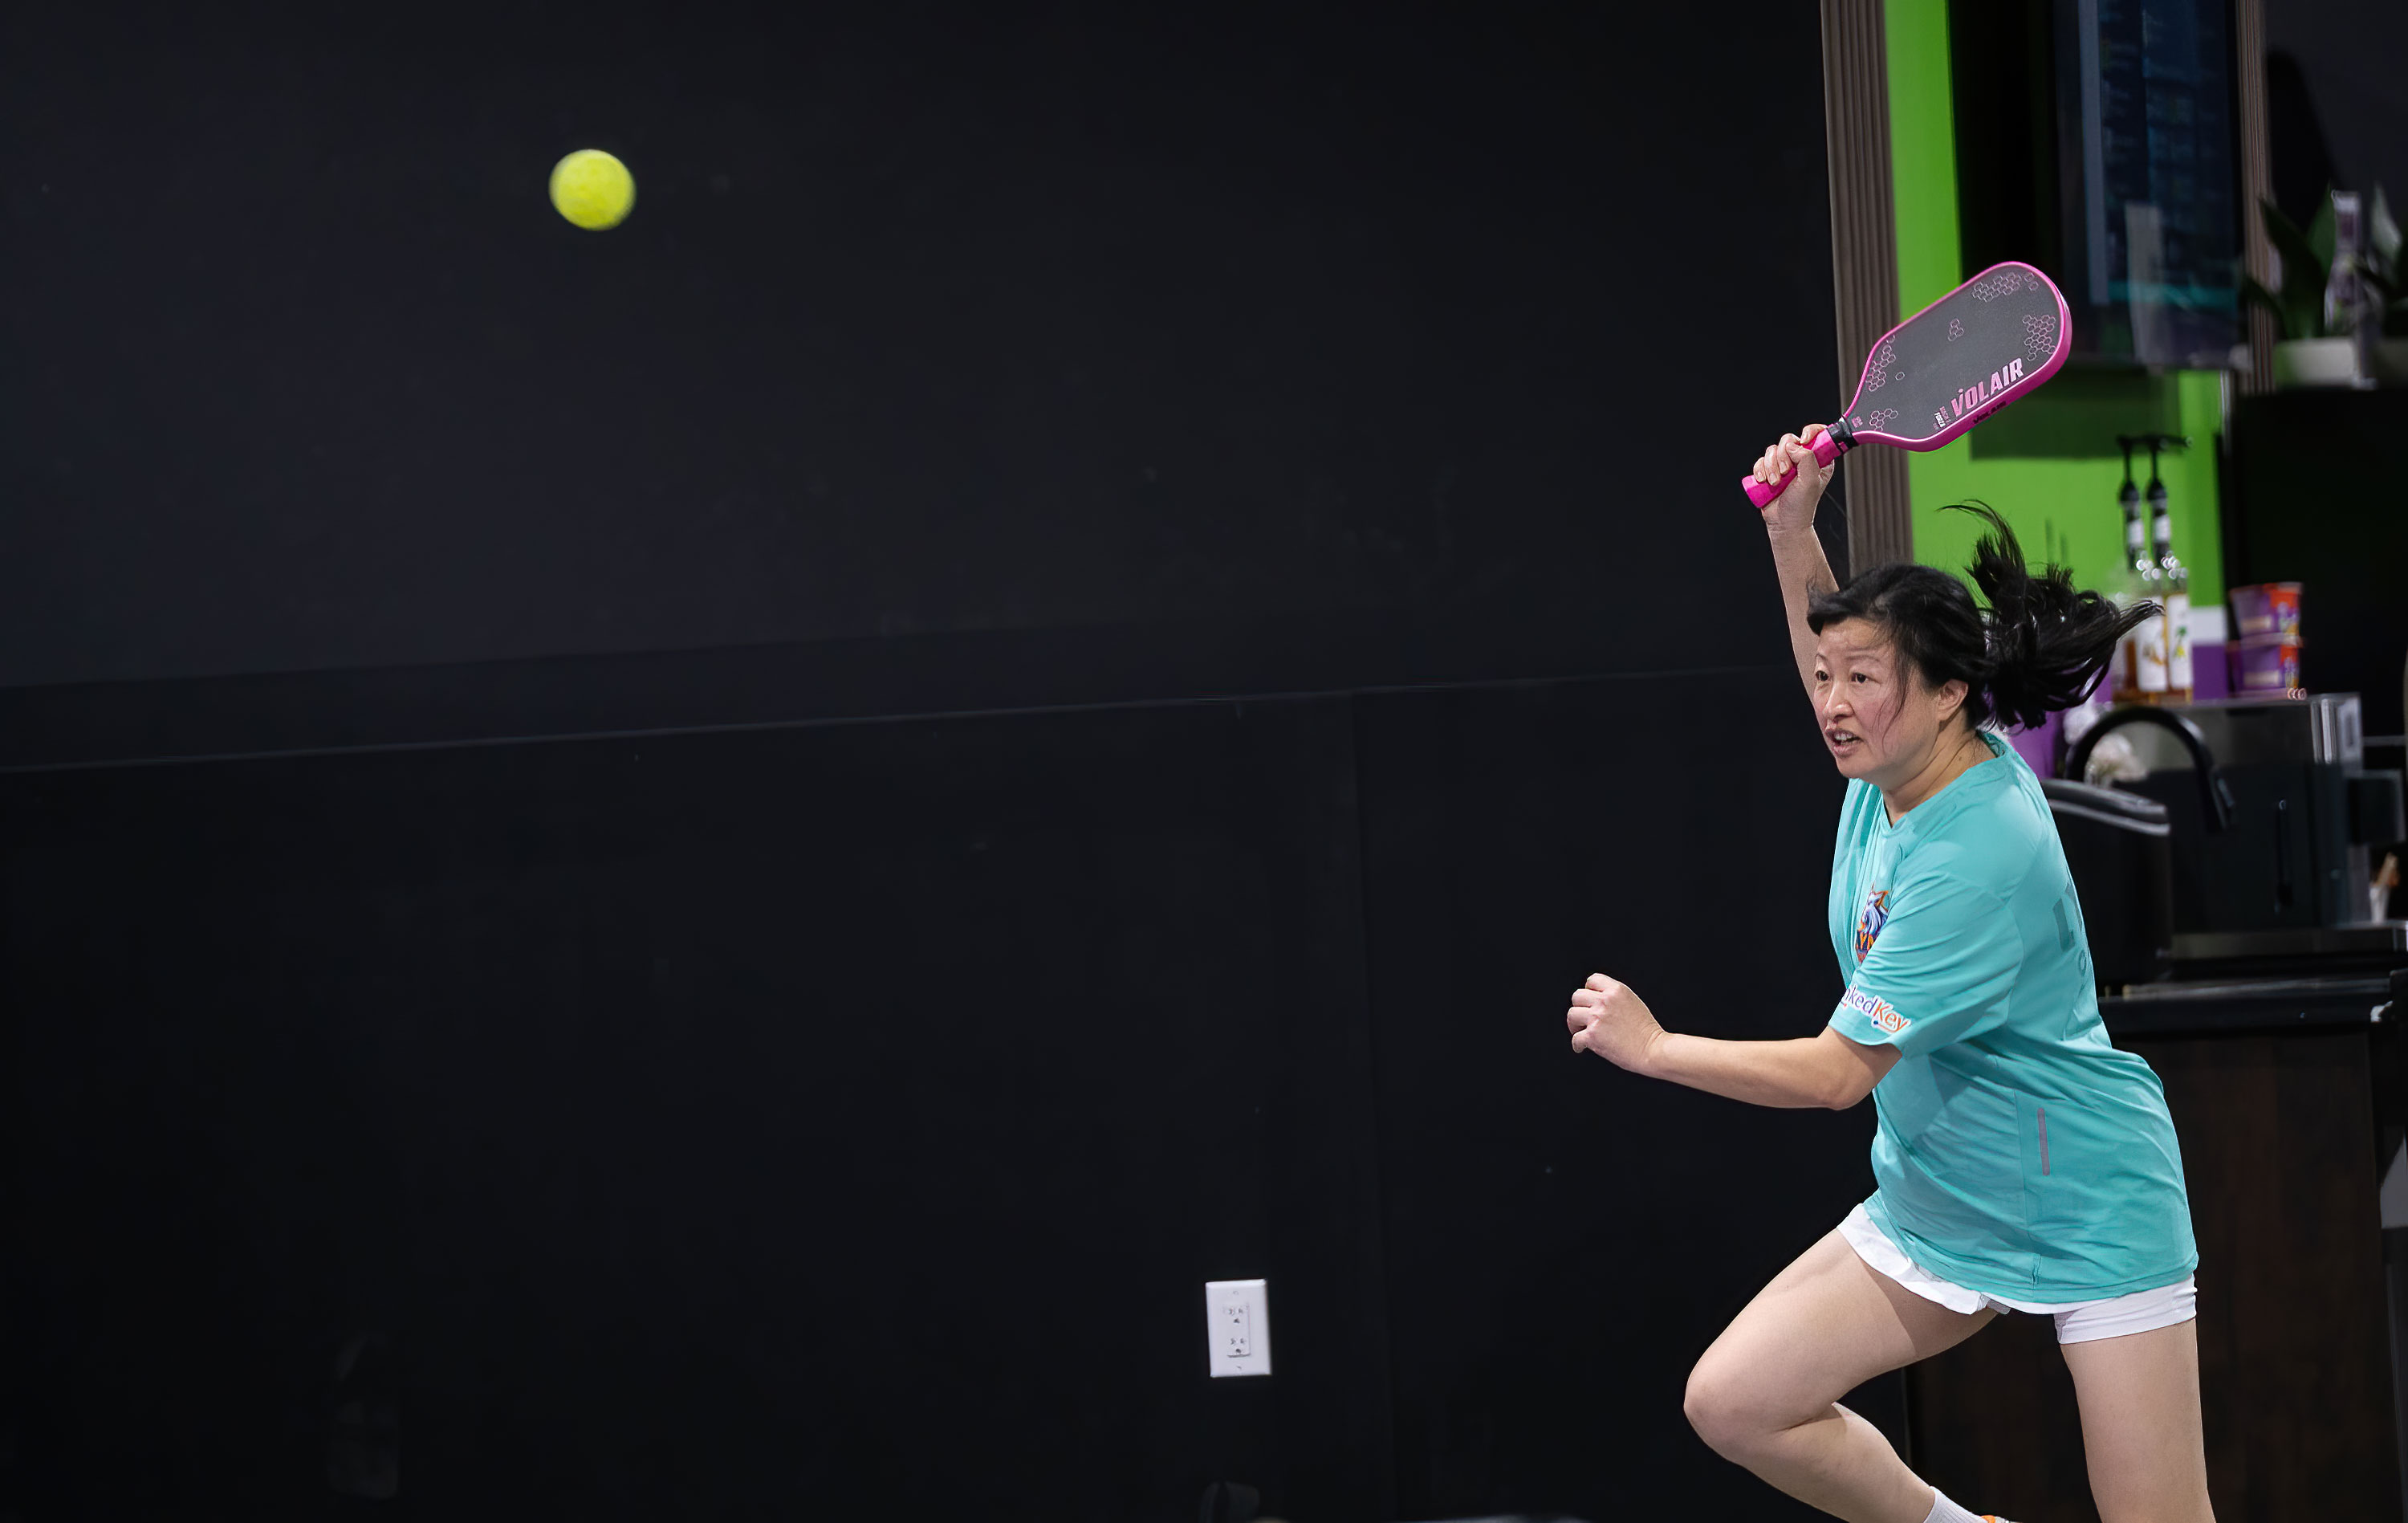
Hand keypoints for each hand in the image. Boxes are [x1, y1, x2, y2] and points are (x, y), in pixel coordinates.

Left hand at [1566, 973, 1664, 1072]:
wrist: (1653, 1050)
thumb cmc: (1647, 1030)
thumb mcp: (1633, 1002)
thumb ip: (1615, 997)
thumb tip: (1598, 1001)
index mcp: (1616, 990)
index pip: (1592, 980)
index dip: (1588, 991)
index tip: (1588, 1001)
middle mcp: (1605, 1001)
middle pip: (1577, 996)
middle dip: (1579, 1008)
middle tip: (1582, 1019)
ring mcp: (1597, 1018)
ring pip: (1572, 1015)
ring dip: (1574, 1025)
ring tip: (1580, 1032)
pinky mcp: (1592, 1036)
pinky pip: (1575, 1038)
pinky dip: (1577, 1045)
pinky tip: (1581, 1047)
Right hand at [1750, 423, 1834, 538]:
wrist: (1784, 523)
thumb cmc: (1801, 506)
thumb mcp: (1810, 481)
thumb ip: (1806, 458)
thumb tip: (1792, 446)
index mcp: (1818, 459)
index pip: (1817, 434)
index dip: (1810, 432)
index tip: (1803, 440)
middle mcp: (1801, 459)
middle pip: (1789, 440)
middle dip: (1783, 456)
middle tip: (1786, 473)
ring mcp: (1784, 465)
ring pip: (1772, 450)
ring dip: (1770, 467)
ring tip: (1775, 483)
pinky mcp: (1769, 471)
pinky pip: (1760, 460)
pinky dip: (1760, 470)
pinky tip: (1764, 482)